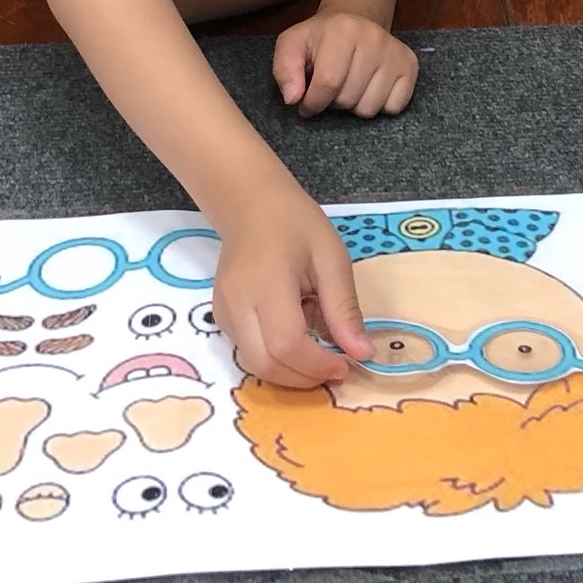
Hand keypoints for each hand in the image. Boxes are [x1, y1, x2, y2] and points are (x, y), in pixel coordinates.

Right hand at [212, 187, 370, 387]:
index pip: (286, 344)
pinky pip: (245, 351)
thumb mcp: (331, 257)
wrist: (250, 205)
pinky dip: (273, 358)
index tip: (345, 366)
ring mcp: (223, 310)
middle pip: (265, 363)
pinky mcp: (219, 315)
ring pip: (252, 363)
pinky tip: (292, 338)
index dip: (317, 365)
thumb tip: (362, 354)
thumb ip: (344, 308)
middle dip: (303, 378)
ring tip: (315, 353)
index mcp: (267, 281)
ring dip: (288, 372)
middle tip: (332, 368)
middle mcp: (237, 301)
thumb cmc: (296, 223)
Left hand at [274, 6, 419, 117]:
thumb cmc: (319, 38)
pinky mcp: (410, 66)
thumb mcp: (292, 45)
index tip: (305, 104)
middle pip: (349, 99)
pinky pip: (393, 107)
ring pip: (370, 108)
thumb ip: (284, 70)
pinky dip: (379, 105)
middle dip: (333, 102)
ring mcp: (395, 53)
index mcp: (341, 31)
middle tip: (330, 88)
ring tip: (349, 86)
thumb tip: (293, 98)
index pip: (328, 83)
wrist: (356, 18)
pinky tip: (369, 87)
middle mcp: (374, 38)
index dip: (312, 102)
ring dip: (354, 105)